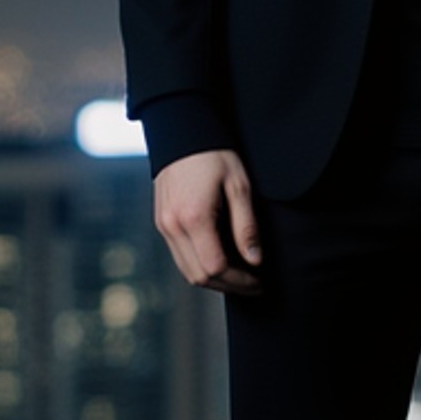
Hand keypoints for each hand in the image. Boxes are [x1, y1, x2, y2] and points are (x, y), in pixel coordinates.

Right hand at [153, 148, 264, 292]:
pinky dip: (200, 266)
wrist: (182, 133)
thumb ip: (246, 226)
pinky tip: (222, 260)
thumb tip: (254, 261)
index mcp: (194, 218)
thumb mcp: (239, 186)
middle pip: (199, 276)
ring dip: (214, 280)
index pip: (216, 267)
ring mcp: (163, 226)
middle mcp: (172, 226)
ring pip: (187, 271)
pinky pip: (180, 257)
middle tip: (254, 284)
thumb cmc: (215, 156)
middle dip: (229, 286)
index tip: (259, 282)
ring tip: (240, 276)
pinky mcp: (161, 223)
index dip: (240, 281)